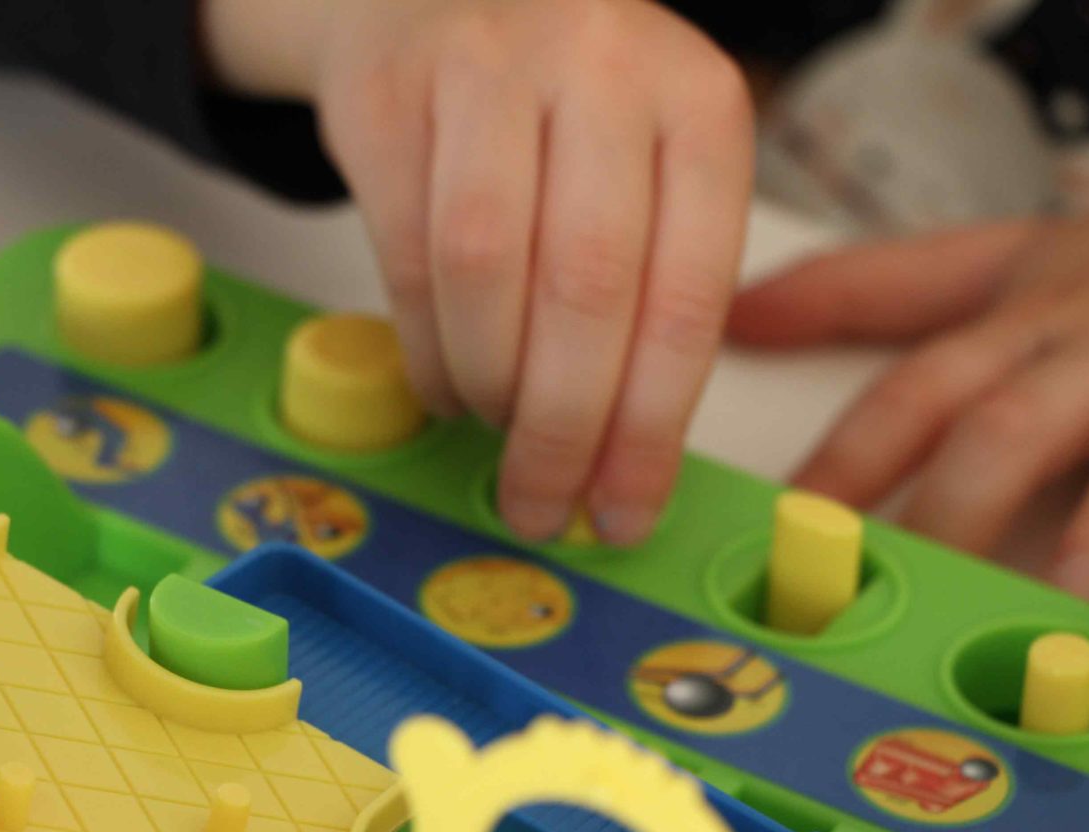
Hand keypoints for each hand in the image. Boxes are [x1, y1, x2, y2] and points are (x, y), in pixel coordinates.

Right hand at [203, 0, 753, 543]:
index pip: (689, 295)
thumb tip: (622, 468)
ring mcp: (486, 65)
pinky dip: (426, 349)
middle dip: (564, 430)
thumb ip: (653, 292)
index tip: (623, 511)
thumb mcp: (648, 170)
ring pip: (485, 270)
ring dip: (490, 385)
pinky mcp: (388, 90)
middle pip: (588, 289)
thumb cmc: (562, 112)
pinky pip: (404, 253)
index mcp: (699, 101)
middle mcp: (603, 65)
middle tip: (543, 506)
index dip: (652, 428)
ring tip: (496, 428)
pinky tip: (445, 385)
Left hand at [728, 188, 1088, 641]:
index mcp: (1023, 323)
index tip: (783, 536)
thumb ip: (870, 286)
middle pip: (1010, 428)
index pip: (914, 390)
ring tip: (1063, 609)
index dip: (844, 462)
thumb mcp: (1003, 259)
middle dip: (949, 513)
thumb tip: (740, 308)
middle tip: (901, 602)